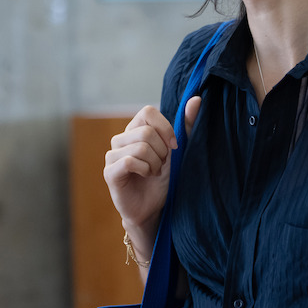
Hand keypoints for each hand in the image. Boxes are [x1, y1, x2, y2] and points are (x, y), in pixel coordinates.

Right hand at [103, 98, 201, 233]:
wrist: (155, 209)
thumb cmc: (165, 180)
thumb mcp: (179, 152)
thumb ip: (186, 126)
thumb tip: (197, 99)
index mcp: (136, 129)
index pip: (148, 111)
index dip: (165, 127)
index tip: (174, 146)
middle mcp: (121, 139)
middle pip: (146, 132)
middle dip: (162, 152)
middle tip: (161, 165)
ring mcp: (112, 155)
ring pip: (140, 147)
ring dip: (155, 163)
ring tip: (153, 173)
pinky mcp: (109, 172)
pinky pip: (130, 161)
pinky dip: (145, 170)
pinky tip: (145, 177)